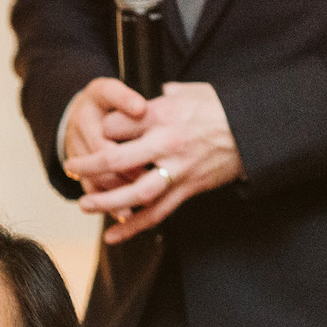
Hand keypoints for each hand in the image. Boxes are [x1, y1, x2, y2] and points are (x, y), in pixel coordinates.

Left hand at [68, 81, 244, 243]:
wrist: (256, 128)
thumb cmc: (221, 107)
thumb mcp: (191, 90)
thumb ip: (164, 94)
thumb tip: (151, 92)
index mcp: (163, 114)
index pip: (115, 124)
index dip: (99, 130)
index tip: (94, 134)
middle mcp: (166, 142)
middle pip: (116, 159)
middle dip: (88, 165)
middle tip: (71, 167)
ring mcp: (177, 169)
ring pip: (133, 192)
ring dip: (105, 201)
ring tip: (85, 204)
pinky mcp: (187, 189)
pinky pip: (156, 213)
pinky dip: (132, 227)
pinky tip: (112, 236)